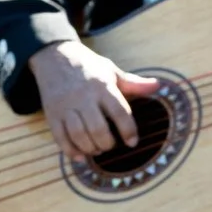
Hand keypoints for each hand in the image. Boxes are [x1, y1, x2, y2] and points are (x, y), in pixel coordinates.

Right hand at [28, 38, 161, 157]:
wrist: (54, 56)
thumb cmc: (88, 66)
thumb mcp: (111, 71)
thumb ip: (134, 83)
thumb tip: (158, 86)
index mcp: (102, 87)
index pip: (119, 112)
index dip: (128, 130)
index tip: (132, 142)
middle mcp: (83, 97)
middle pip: (98, 128)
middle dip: (107, 143)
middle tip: (111, 145)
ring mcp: (66, 107)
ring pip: (79, 135)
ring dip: (91, 149)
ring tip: (98, 149)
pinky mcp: (52, 114)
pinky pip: (61, 138)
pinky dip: (71, 151)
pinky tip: (81, 156)